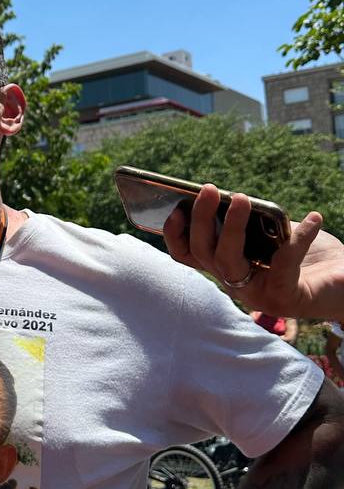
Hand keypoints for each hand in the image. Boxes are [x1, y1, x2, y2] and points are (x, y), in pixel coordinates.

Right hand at [164, 184, 343, 319]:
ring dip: (231, 228)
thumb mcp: (277, 233)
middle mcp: (237, 284)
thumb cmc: (313, 254)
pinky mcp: (286, 299)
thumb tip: (233, 199)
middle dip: (201, 219)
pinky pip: (284, 263)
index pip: (189, 255)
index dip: (175, 235)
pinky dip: (299, 237)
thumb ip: (255, 223)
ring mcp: (258, 294)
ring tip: (243, 199)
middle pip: (203, 254)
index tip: (174, 209)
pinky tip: (314, 218)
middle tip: (209, 189)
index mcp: (229, 267)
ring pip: (228, 262)